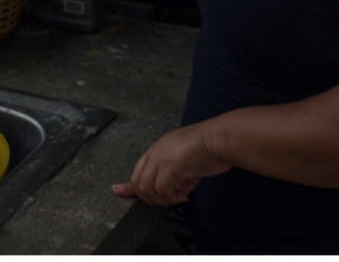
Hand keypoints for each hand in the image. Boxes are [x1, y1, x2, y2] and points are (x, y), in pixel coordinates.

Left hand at [111, 122, 231, 205]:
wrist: (220, 138)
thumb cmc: (210, 147)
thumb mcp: (187, 160)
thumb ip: (177, 173)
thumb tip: (177, 191)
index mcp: (158, 148)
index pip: (137, 168)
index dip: (129, 184)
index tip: (118, 191)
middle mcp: (156, 153)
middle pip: (139, 183)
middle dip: (150, 198)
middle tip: (169, 200)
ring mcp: (162, 159)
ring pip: (148, 189)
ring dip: (164, 199)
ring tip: (180, 196)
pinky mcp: (170, 167)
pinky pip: (163, 191)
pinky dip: (174, 198)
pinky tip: (185, 194)